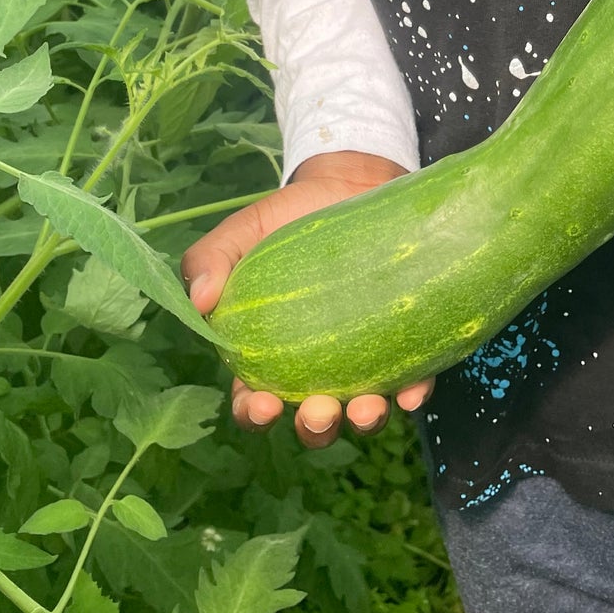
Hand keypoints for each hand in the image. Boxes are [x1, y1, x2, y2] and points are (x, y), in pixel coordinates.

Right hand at [182, 153, 434, 445]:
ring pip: (363, 411)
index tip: (263, 404)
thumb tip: (200, 301)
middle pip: (314, 420)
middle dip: (315, 426)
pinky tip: (413, 393)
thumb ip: (210, 259)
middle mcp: (317, 370)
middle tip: (318, 410)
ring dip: (364, 420)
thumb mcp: (241, 233)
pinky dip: (413, 394)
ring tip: (365, 407)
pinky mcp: (402, 343)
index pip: (255, 401)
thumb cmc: (287, 218)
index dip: (255, 414)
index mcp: (269, 356)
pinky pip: (411, 380)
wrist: (349, 185)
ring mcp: (362, 361)